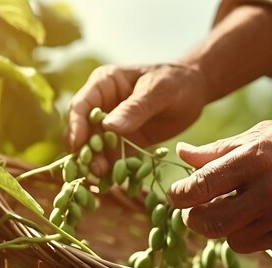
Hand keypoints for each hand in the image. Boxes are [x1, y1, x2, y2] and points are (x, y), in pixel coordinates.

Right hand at [65, 63, 207, 174]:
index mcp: (104, 84)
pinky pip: (115, 158)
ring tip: (105, 178)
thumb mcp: (159, 91)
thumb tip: (109, 126)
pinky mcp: (125, 142)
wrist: (195, 91)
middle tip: (95, 169)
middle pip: (84, 130)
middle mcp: (103, 105)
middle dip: (85, 151)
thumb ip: (135, 108)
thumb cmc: (177, 82)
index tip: (77, 146)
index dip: (75, 126)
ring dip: (97, 163)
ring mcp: (113, 126)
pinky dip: (114, 170)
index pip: (81, 106)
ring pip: (96, 148)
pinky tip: (118, 182)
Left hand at [168, 116, 271, 252]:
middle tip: (195, 207)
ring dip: (218, 228)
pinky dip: (241, 235)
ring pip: (229, 238)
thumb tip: (183, 154)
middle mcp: (269, 190)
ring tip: (225, 209)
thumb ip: (221, 148)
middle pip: (209, 222)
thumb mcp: (264, 131)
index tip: (178, 192)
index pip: (201, 186)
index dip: (179, 194)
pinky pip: (252, 245)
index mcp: (257, 157)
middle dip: (193, 218)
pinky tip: (247, 218)